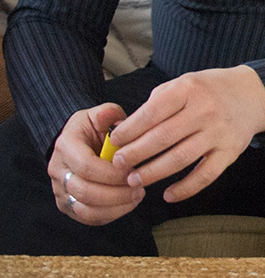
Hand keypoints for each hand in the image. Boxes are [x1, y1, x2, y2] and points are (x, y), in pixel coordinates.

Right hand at [49, 102, 141, 225]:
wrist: (80, 142)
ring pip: (85, 209)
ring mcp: (61, 191)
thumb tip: (109, 115)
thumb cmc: (95, 128)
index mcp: (66, 147)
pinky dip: (111, 214)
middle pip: (85, 191)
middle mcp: (59, 171)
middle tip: (140, 186)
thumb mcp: (101, 115)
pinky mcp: (69, 205)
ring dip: (115, 206)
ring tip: (137, 195)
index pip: (86, 166)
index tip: (133, 170)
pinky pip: (88, 217)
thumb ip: (108, 113)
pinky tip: (129, 204)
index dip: (112, 173)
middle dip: (116, 192)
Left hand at [109, 65, 264, 203]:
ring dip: (153, 173)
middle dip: (135, 154)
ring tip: (134, 180)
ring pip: (180, 159)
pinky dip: (185, 189)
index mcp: (189, 89)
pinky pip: (205, 175)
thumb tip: (126, 131)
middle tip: (118, 165)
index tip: (114, 142)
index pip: (151, 113)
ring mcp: (219, 132)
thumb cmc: (209, 90)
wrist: (252, 94)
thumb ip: (156, 104)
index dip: (128, 131)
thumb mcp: (183, 83)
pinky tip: (168, 195)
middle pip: (162, 138)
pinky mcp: (231, 151)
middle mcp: (205, 109)